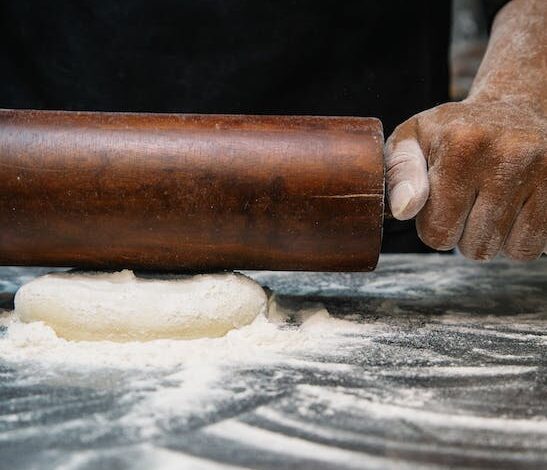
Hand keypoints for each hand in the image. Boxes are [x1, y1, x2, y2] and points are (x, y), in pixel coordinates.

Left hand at [385, 97, 545, 260]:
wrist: (514, 108)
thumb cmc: (453, 132)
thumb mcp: (412, 139)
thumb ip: (399, 173)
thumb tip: (404, 210)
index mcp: (460, 146)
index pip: (437, 232)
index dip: (434, 227)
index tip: (440, 203)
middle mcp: (507, 156)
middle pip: (476, 248)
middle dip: (466, 235)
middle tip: (469, 202)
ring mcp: (545, 171)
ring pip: (512, 251)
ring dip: (497, 238)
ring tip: (493, 204)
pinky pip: (540, 246)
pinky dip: (524, 237)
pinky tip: (517, 207)